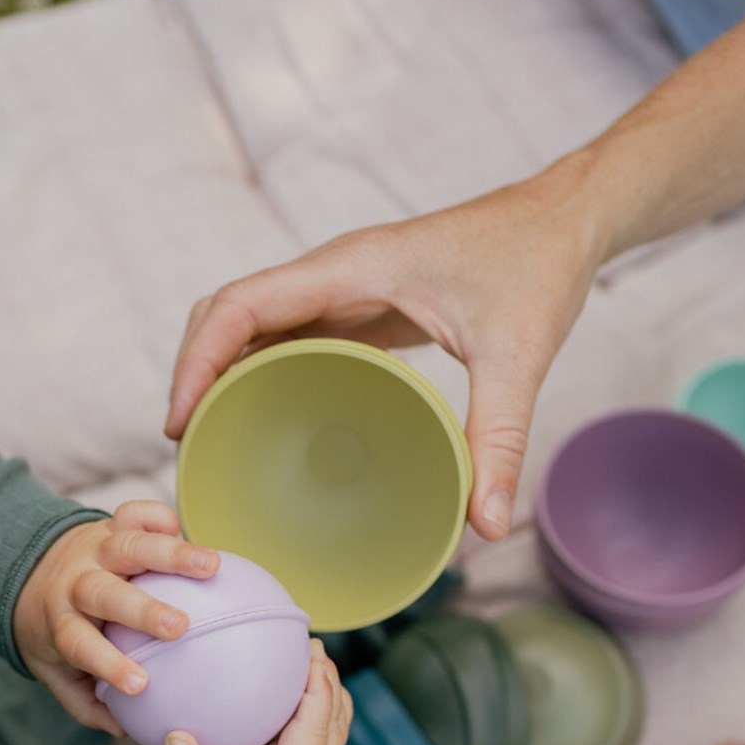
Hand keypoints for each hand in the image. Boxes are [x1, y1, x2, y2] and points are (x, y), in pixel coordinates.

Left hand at [14, 500, 218, 733]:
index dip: (109, 663)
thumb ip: (84, 703)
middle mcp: (77, 582)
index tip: (141, 684)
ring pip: (129, 545)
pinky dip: (160, 518)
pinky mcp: (113, 524)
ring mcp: (96, 549)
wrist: (26, 567)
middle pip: (105, 592)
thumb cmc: (54, 630)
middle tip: (179, 626)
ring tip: (212, 565)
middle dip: (142, 608)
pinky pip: (137, 514)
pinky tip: (185, 530)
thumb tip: (123, 729)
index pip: (81, 645)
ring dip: (171, 554)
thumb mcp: (53, 671)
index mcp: (62, 623)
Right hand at [160, 640, 350, 744]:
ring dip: (328, 682)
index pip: (317, 732)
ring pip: (338, 716)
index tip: (313, 658)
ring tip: (308, 650)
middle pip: (336, 718)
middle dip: (328, 678)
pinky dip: (320, 691)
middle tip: (310, 642)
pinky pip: (328, 717)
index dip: (319, 692)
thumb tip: (177, 739)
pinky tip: (297, 668)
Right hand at [165, 161, 605, 539]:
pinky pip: (285, 333)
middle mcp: (334, 273)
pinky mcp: (357, 304)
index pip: (241, 305)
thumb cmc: (538, 266)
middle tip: (184, 443)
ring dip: (217, 370)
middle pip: (226, 312)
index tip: (179, 420)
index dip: (197, 361)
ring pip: (249, 322)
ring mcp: (341, 287)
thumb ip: (499, 440)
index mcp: (352, 268)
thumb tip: (485, 526)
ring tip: (206, 436)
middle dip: (192, 371)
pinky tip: (260, 416)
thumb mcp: (519, 355)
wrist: (565, 218)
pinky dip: (255, 370)